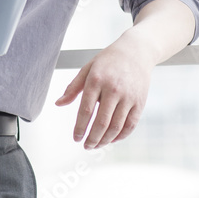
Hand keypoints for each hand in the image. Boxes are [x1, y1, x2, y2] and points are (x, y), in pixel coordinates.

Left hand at [55, 34, 153, 148]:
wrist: (136, 51)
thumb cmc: (108, 61)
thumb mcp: (87, 69)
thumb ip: (73, 88)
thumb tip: (58, 103)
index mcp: (96, 81)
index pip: (85, 110)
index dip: (80, 128)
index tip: (76, 138)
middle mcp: (113, 89)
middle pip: (102, 122)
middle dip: (92, 138)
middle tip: (86, 146)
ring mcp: (128, 97)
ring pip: (116, 127)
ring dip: (105, 140)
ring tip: (97, 145)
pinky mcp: (140, 102)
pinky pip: (130, 125)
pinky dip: (121, 136)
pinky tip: (112, 139)